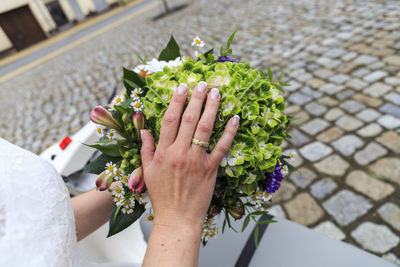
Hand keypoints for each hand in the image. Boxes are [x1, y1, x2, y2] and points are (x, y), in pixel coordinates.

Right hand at [140, 82, 238, 229]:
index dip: (176, 101)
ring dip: (212, 108)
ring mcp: (197, 160)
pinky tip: (235, 118)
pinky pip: (222, 147)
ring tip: (216, 93)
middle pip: (189, 119)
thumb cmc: (162, 196)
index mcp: (163, 152)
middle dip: (196, 99)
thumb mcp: (148, 172)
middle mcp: (180, 153)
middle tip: (202, 84)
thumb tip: (144, 129)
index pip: (170, 120)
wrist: (177, 218)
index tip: (182, 87)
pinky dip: (230, 132)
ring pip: (206, 128)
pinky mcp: (211, 169)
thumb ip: (146, 148)